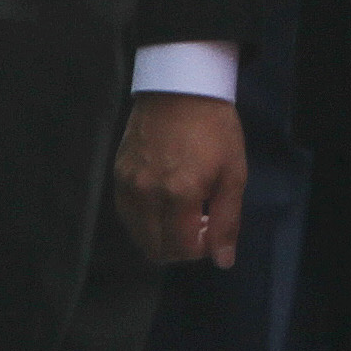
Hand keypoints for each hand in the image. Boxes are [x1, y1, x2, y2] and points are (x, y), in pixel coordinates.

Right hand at [116, 92, 249, 266]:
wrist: (181, 88)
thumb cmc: (215, 129)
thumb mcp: (234, 173)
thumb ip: (227, 221)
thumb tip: (223, 262)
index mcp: (180, 194)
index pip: (182, 249)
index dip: (201, 250)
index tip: (211, 229)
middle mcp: (148, 195)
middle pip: (157, 249)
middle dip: (181, 248)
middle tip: (198, 224)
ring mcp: (128, 185)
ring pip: (138, 236)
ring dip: (160, 237)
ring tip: (181, 213)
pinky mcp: (117, 175)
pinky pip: (127, 215)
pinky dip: (144, 221)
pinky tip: (161, 205)